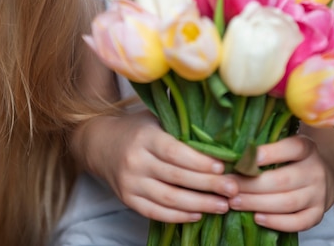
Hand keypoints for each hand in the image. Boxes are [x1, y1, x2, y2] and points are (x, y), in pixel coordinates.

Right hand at [75, 109, 238, 223]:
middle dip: (208, 185)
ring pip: (168, 198)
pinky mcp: (127, 199)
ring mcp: (130, 182)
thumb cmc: (137, 128)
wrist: (100, 144)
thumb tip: (218, 119)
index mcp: (145, 136)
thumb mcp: (155, 117)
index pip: (175, 151)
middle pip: (176, 177)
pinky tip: (198, 214)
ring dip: (198, 204)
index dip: (199, 161)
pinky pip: (155, 212)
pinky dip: (179, 216)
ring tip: (222, 205)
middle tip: (232, 189)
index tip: (222, 166)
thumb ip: (180, 121)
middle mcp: (136, 160)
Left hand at [228, 134, 332, 231]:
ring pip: (288, 203)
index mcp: (307, 148)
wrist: (324, 177)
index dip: (269, 153)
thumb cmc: (293, 159)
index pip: (291, 148)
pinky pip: (298, 222)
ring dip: (258, 204)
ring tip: (235, 202)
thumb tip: (233, 150)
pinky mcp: (317, 214)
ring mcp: (318, 194)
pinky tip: (257, 218)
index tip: (243, 159)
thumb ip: (266, 145)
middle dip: (252, 185)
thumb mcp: (285, 145)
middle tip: (229, 187)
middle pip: (283, 180)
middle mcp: (315, 170)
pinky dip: (277, 222)